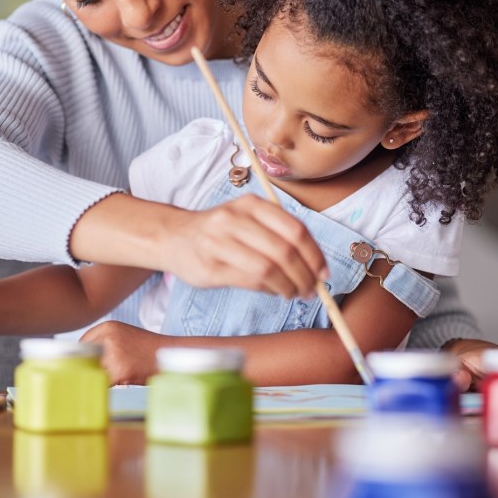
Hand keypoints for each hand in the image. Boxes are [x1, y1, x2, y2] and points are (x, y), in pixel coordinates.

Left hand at [80, 320, 168, 384]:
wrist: (171, 354)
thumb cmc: (148, 348)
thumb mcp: (123, 336)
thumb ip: (103, 342)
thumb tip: (82, 359)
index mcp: (108, 326)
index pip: (83, 343)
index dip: (85, 355)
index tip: (86, 364)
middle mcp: (108, 337)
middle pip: (85, 357)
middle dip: (88, 367)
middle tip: (94, 374)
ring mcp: (114, 354)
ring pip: (92, 370)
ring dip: (97, 378)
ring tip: (111, 378)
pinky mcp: (120, 371)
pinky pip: (103, 382)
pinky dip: (106, 386)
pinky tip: (116, 384)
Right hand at [161, 194, 328, 298]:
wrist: (173, 237)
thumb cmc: (218, 232)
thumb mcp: (247, 219)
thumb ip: (277, 234)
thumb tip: (314, 267)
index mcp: (250, 204)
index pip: (295, 229)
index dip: (314, 254)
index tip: (323, 272)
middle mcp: (234, 219)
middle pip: (284, 251)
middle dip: (304, 275)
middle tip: (312, 289)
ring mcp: (219, 242)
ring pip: (268, 269)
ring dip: (288, 286)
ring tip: (294, 293)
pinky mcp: (210, 267)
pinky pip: (250, 281)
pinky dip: (270, 290)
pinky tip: (276, 292)